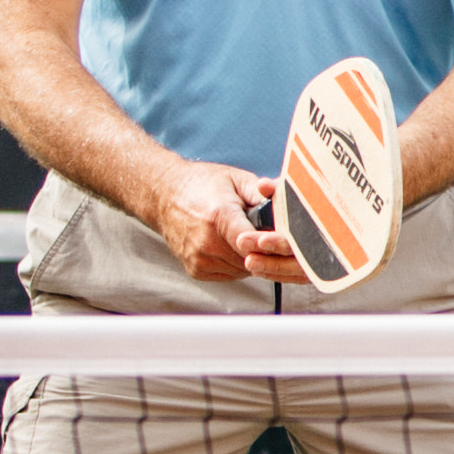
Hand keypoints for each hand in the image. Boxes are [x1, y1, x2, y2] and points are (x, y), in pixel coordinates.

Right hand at [148, 156, 306, 286]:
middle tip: (272, 236)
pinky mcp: (196, 270)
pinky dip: (237, 263)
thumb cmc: (201, 184)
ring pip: (243, 269)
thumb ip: (263, 193)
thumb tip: (290, 201)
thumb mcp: (236, 179)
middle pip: (252, 258)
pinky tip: (234, 245)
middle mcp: (206, 242)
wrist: (163, 195)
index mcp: (218, 216)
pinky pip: (230, 274)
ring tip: (250, 237)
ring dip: (252, 258)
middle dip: (266, 250)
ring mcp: (199, 259)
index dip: (270, 243)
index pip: (251, 241)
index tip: (282, 239)